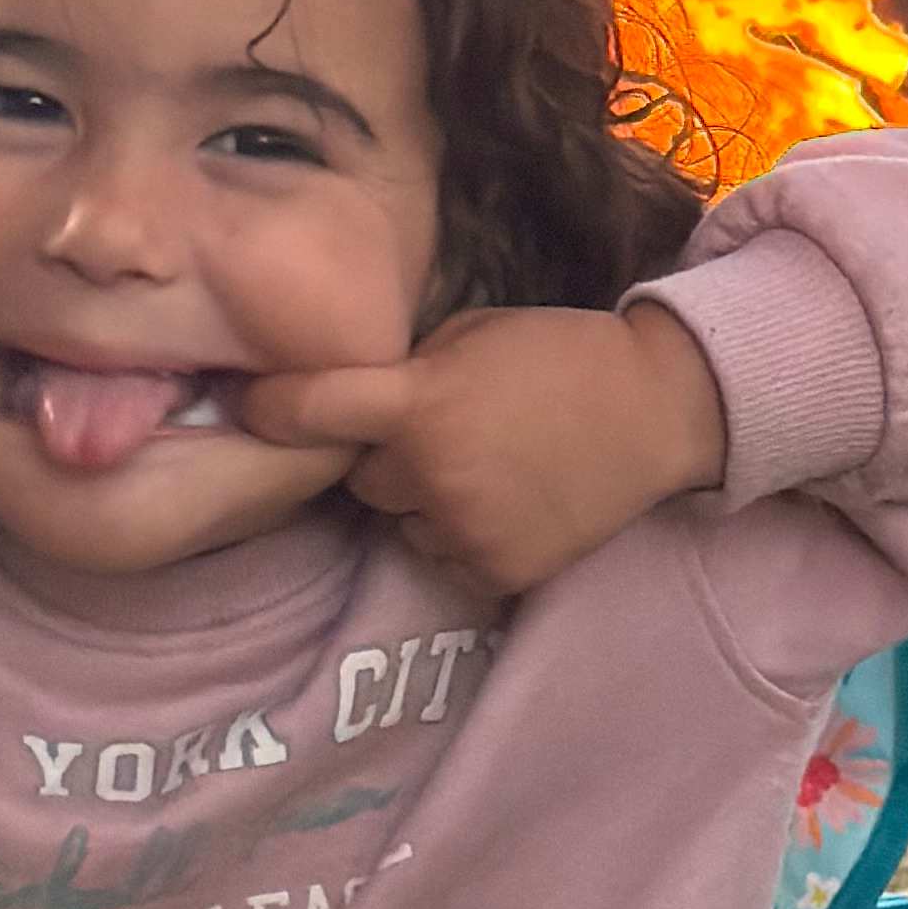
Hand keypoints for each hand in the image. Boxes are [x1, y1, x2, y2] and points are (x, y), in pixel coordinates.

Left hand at [241, 304, 726, 594]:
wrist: (657, 410)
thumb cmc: (560, 354)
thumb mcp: (470, 335)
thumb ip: (406, 372)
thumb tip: (350, 397)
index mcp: (420, 404)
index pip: (311, 412)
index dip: (273, 410)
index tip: (250, 409)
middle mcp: (431, 475)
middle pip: (361, 478)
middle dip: (385, 457)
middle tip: (440, 433)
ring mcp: (465, 531)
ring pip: (402, 524)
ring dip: (425, 503)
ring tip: (489, 469)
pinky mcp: (498, 573)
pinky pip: (446, 559)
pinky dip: (465, 537)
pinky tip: (510, 502)